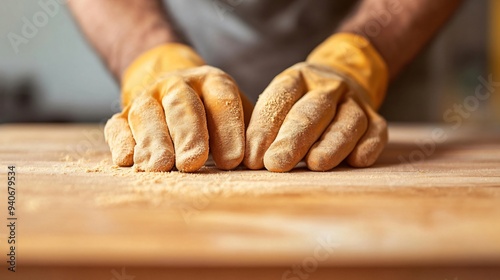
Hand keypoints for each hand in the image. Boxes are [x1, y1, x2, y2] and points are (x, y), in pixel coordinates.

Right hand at [104, 44, 252, 171]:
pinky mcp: (122, 115)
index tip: (234, 161)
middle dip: (188, 134)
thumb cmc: (212, 113)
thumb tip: (260, 166)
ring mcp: (147, 98)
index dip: (228, 129)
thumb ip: (249, 135)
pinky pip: (118, 126)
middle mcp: (177, 85)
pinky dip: (122, 142)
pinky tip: (128, 160)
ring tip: (160, 167)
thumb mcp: (237, 114)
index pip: (222, 101)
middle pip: (182, 105)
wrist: (171, 87)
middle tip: (192, 163)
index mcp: (212, 82)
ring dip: (154, 141)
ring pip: (147, 115)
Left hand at [244, 33, 388, 171]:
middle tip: (275, 164)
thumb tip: (242, 162)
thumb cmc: (298, 104)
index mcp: (297, 78)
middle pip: (312, 111)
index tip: (252, 158)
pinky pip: (375, 132)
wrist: (342, 80)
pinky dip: (368, 146)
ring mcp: (354, 101)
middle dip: (293, 139)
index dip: (264, 128)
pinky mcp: (376, 119)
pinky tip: (357, 161)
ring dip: (332, 143)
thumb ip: (263, 127)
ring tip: (316, 164)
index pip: (280, 99)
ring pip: (347, 121)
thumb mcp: (279, 103)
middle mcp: (328, 86)